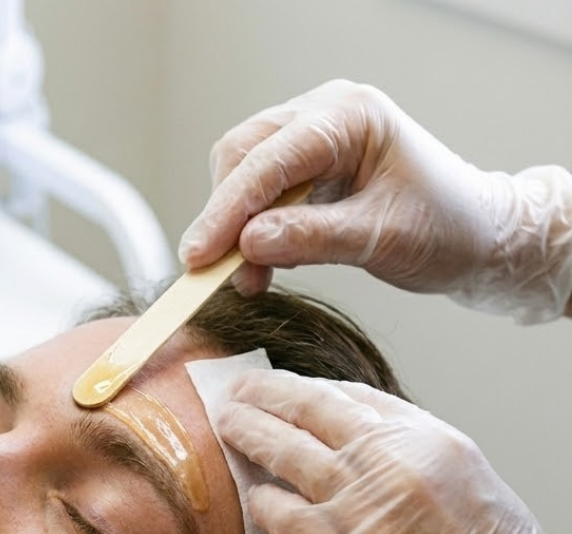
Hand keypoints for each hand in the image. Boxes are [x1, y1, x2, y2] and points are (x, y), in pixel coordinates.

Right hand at [178, 79, 571, 323]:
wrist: (475, 235)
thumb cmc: (444, 228)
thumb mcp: (379, 239)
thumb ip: (311, 239)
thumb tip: (245, 247)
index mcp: (351, 117)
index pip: (269, 160)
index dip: (227, 211)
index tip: (199, 256)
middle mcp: (325, 115)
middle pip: (242, 155)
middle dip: (223, 216)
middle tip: (216, 273)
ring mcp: (311, 137)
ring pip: (241, 173)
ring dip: (233, 228)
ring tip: (249, 278)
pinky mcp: (304, 167)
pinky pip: (256, 192)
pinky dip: (248, 232)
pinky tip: (260, 264)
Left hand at [215, 368, 571, 533]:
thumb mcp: (476, 491)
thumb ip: (420, 463)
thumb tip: (368, 451)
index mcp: (436, 442)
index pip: (358, 398)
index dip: (313, 389)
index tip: (288, 389)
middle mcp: (395, 464)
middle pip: (312, 411)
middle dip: (267, 394)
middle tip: (237, 389)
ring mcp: (361, 508)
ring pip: (286, 452)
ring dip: (248, 433)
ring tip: (224, 424)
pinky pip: (280, 514)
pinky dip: (261, 501)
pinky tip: (252, 498)